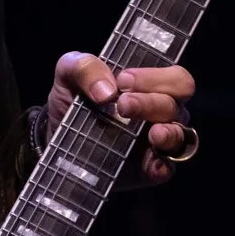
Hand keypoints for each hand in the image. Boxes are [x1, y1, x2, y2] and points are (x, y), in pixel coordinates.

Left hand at [46, 52, 196, 186]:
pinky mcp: (149, 168)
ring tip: (148, 132)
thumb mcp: (69, 74)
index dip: (157, 77)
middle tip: (123, 104)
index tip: (124, 80)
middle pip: (179, 101)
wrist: (54, 138)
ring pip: (179, 132)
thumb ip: (84, 67)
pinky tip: (147, 159)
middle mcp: (160, 109)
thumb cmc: (72, 99)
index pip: (175, 76)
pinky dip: (162, 164)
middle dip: (153, 100)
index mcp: (149, 84)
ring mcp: (158, 140)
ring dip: (166, 130)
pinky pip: (168, 167)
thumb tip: (106, 90)